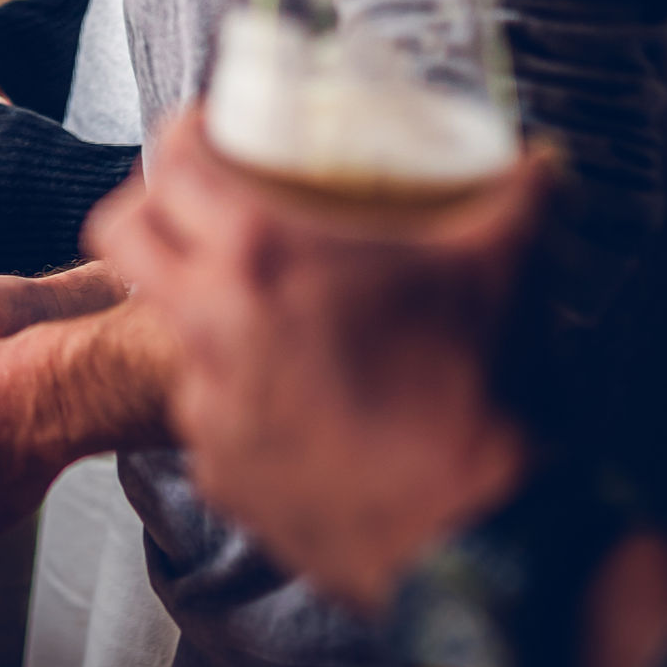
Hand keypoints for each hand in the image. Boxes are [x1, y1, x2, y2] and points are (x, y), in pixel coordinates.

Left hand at [88, 104, 544, 614]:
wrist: (473, 533)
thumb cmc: (478, 387)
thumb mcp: (507, 265)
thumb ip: (522, 195)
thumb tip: (543, 162)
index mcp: (261, 254)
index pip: (171, 164)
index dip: (184, 136)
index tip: (208, 133)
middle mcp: (211, 322)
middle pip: (123, 237)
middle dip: (152, 212)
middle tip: (200, 210)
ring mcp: (207, 404)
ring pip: (166, 332)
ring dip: (200, 313)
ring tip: (262, 315)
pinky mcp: (219, 473)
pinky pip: (209, 416)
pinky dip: (238, 400)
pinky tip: (294, 402)